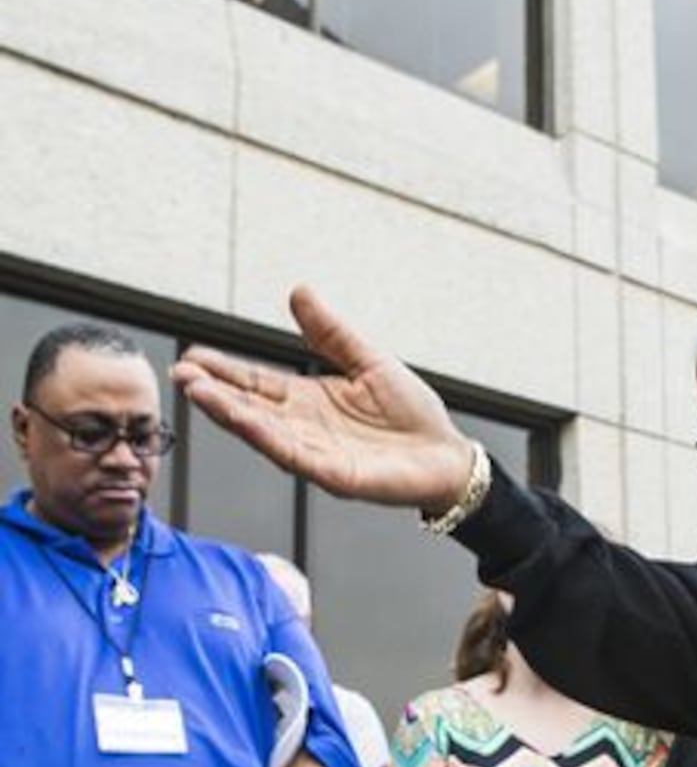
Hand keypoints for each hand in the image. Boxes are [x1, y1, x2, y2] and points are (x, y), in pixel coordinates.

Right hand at [171, 285, 475, 511]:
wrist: (446, 455)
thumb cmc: (410, 413)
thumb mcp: (368, 361)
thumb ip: (331, 333)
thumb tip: (299, 292)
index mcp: (308, 401)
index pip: (256, 384)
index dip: (225, 372)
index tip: (193, 357)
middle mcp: (304, 428)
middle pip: (250, 408)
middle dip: (214, 393)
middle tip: (179, 373)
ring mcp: (316, 453)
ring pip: (263, 432)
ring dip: (230, 414)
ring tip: (197, 393)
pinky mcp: (335, 475)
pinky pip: (295, 455)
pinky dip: (268, 437)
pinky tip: (245, 421)